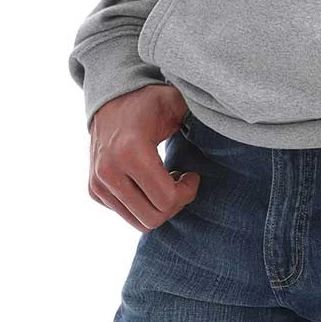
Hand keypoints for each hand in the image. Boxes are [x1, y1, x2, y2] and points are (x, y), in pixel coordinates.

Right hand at [88, 83, 200, 230]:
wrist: (112, 99)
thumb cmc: (150, 101)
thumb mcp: (176, 103)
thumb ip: (197, 117)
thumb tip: (226, 123)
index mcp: (131, 151)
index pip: (166, 200)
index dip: (187, 193)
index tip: (193, 175)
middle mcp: (109, 171)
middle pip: (152, 218)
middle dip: (175, 204)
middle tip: (183, 181)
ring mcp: (98, 183)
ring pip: (138, 222)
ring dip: (158, 207)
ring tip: (168, 181)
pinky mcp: (94, 190)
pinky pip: (125, 214)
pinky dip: (143, 204)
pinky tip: (151, 182)